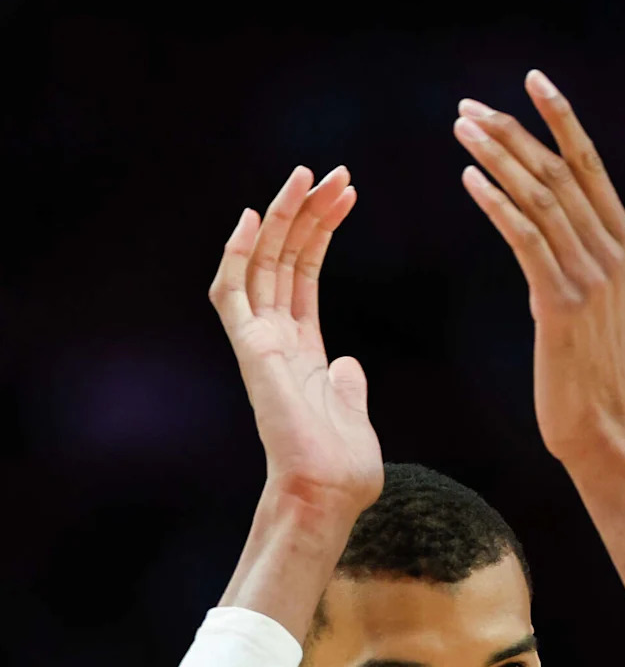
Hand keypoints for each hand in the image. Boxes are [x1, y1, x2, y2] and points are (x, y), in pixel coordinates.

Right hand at [208, 164, 383, 514]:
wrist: (329, 493)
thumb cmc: (343, 467)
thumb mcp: (351, 412)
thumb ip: (345, 385)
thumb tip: (347, 366)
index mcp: (300, 350)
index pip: (304, 274)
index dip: (321, 232)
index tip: (347, 195)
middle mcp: (275, 340)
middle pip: (284, 258)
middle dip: (308, 212)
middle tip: (335, 173)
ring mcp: (259, 344)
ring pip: (262, 263)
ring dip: (282, 217)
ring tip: (309, 176)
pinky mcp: (250, 352)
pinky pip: (232, 293)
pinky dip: (238, 254)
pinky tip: (255, 216)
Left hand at [453, 70, 624, 466]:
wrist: (608, 425)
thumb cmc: (623, 366)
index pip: (592, 166)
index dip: (563, 120)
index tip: (533, 81)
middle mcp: (610, 254)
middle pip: (559, 175)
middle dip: (513, 134)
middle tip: (470, 106)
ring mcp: (587, 279)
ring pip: (540, 201)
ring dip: (498, 160)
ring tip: (462, 129)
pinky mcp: (559, 306)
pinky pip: (526, 242)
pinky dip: (498, 207)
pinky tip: (470, 181)